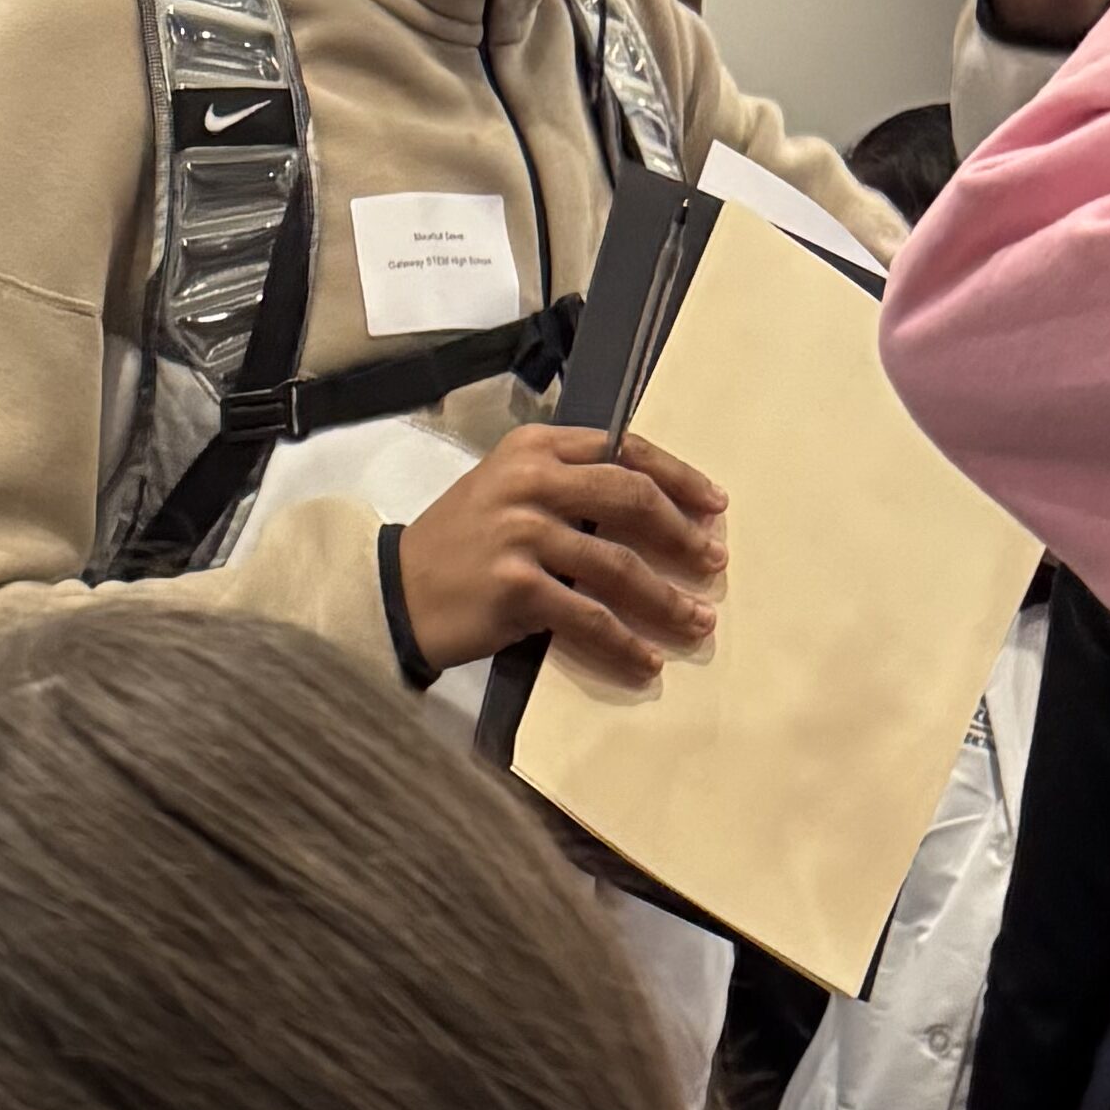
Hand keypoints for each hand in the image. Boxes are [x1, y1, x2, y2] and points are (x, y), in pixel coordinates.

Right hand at [395, 425, 727, 686]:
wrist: (395, 592)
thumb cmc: (459, 545)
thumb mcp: (505, 489)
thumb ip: (565, 484)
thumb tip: (644, 508)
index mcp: (536, 448)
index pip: (625, 451)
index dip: (679, 479)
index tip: (714, 506)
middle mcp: (531, 483)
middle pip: (631, 499)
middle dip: (682, 535)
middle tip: (713, 562)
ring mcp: (522, 535)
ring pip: (618, 567)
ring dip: (666, 599)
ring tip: (697, 622)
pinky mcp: (516, 589)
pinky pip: (588, 619)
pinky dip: (624, 643)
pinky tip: (648, 661)